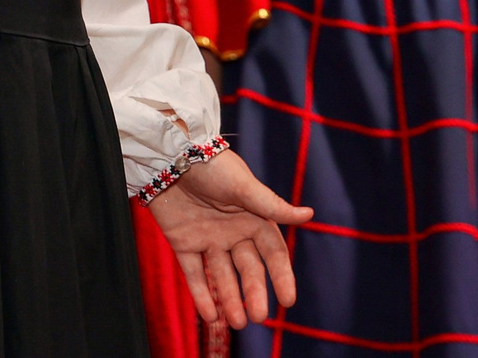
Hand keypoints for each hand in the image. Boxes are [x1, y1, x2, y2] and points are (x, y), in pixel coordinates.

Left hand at [145, 147, 311, 330]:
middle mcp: (233, 232)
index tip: (288, 301)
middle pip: (248, 269)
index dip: (281, 276)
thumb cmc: (212, 165)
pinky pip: (194, 274)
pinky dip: (202, 295)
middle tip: (258, 317)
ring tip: (238, 323)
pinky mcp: (183, 242)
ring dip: (230, 300)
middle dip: (254, 293)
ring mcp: (208, 239)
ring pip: (222, 276)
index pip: (272, 253)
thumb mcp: (244, 185)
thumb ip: (272, 206)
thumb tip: (309, 215)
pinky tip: (211, 316)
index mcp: (253, 218)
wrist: (168, 154)